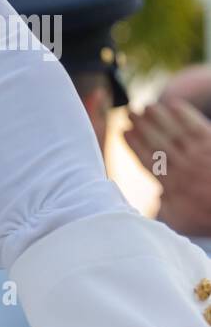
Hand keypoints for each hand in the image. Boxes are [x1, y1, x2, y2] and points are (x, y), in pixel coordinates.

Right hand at [125, 99, 210, 236]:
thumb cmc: (210, 217)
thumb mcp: (182, 222)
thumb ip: (164, 208)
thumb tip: (157, 195)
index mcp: (172, 184)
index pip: (148, 159)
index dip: (134, 144)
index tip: (124, 132)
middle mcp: (184, 166)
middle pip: (158, 141)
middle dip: (142, 126)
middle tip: (130, 112)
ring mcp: (200, 154)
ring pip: (175, 131)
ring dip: (159, 117)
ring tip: (147, 106)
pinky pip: (197, 125)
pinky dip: (184, 114)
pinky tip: (174, 104)